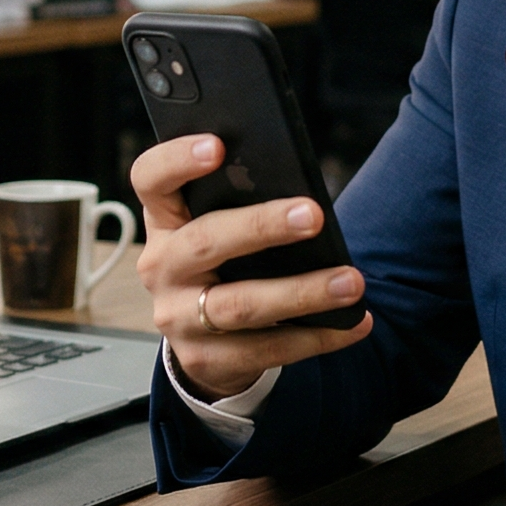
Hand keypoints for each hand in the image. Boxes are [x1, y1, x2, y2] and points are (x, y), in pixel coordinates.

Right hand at [134, 133, 369, 400]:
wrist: (203, 340)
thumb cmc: (224, 263)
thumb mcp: (219, 227)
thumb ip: (242, 204)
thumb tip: (303, 194)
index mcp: (164, 221)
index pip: (150, 179)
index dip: (177, 160)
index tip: (218, 146)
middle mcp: (162, 267)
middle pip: (205, 241)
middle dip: (262, 227)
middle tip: (314, 216)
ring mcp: (179, 317)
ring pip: (240, 305)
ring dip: (302, 292)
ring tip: (351, 282)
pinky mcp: (205, 359)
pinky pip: (266, 349)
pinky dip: (317, 336)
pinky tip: (354, 323)